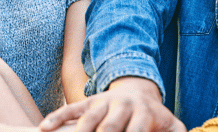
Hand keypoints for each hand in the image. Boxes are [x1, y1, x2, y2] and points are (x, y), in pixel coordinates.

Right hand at [39, 77, 185, 131]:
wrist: (139, 90)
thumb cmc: (155, 118)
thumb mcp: (172, 126)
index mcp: (144, 114)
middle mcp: (122, 106)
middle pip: (109, 128)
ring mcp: (103, 103)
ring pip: (88, 118)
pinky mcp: (89, 102)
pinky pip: (70, 109)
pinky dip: (57, 118)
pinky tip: (45, 129)